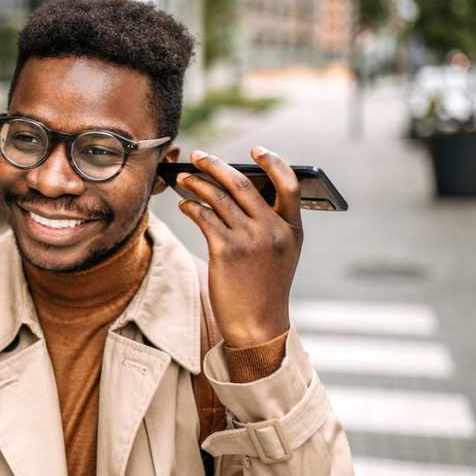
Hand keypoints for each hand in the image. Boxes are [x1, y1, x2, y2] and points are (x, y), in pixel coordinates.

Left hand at [176, 147, 302, 347]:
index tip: (256, 149)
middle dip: (215, 165)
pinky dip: (192, 207)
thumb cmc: (265, 288)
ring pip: (219, 198)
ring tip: (183, 178)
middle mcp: (274, 230)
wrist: (258, 325)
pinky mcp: (227, 250)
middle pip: (243, 184)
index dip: (274, 162)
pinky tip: (185, 205)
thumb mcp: (281, 255)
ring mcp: (251, 239)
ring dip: (197, 183)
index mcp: (293, 230)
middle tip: (198, 155)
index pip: (290, 185)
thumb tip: (239, 193)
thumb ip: (270, 225)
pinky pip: (204, 217)